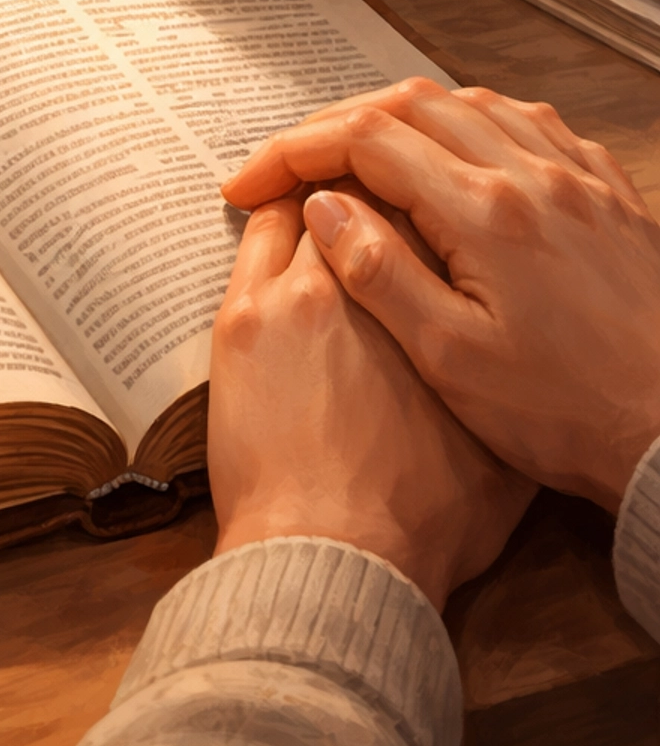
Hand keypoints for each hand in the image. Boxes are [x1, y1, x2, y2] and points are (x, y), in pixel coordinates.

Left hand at [210, 193, 531, 610]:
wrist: (338, 554)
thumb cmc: (422, 517)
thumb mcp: (500, 454)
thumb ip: (498, 388)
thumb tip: (502, 368)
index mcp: (438, 305)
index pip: (428, 212)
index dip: (419, 203)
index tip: (410, 209)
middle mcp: (369, 282)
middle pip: (364, 195)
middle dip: (364, 191)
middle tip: (359, 197)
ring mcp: (297, 295)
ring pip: (302, 208)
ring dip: (310, 202)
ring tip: (311, 206)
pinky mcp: (242, 320)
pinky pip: (252, 240)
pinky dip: (265, 222)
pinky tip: (266, 225)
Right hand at [221, 80, 659, 511]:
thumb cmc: (566, 412)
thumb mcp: (451, 360)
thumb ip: (380, 274)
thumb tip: (323, 208)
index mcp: (485, 211)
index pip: (365, 141)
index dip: (293, 153)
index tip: (249, 184)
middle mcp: (533, 175)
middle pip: (413, 105)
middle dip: (337, 125)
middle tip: (292, 164)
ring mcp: (578, 179)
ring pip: (474, 104)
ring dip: (406, 116)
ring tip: (362, 154)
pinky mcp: (611, 197)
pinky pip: (535, 125)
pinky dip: (478, 123)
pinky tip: (465, 153)